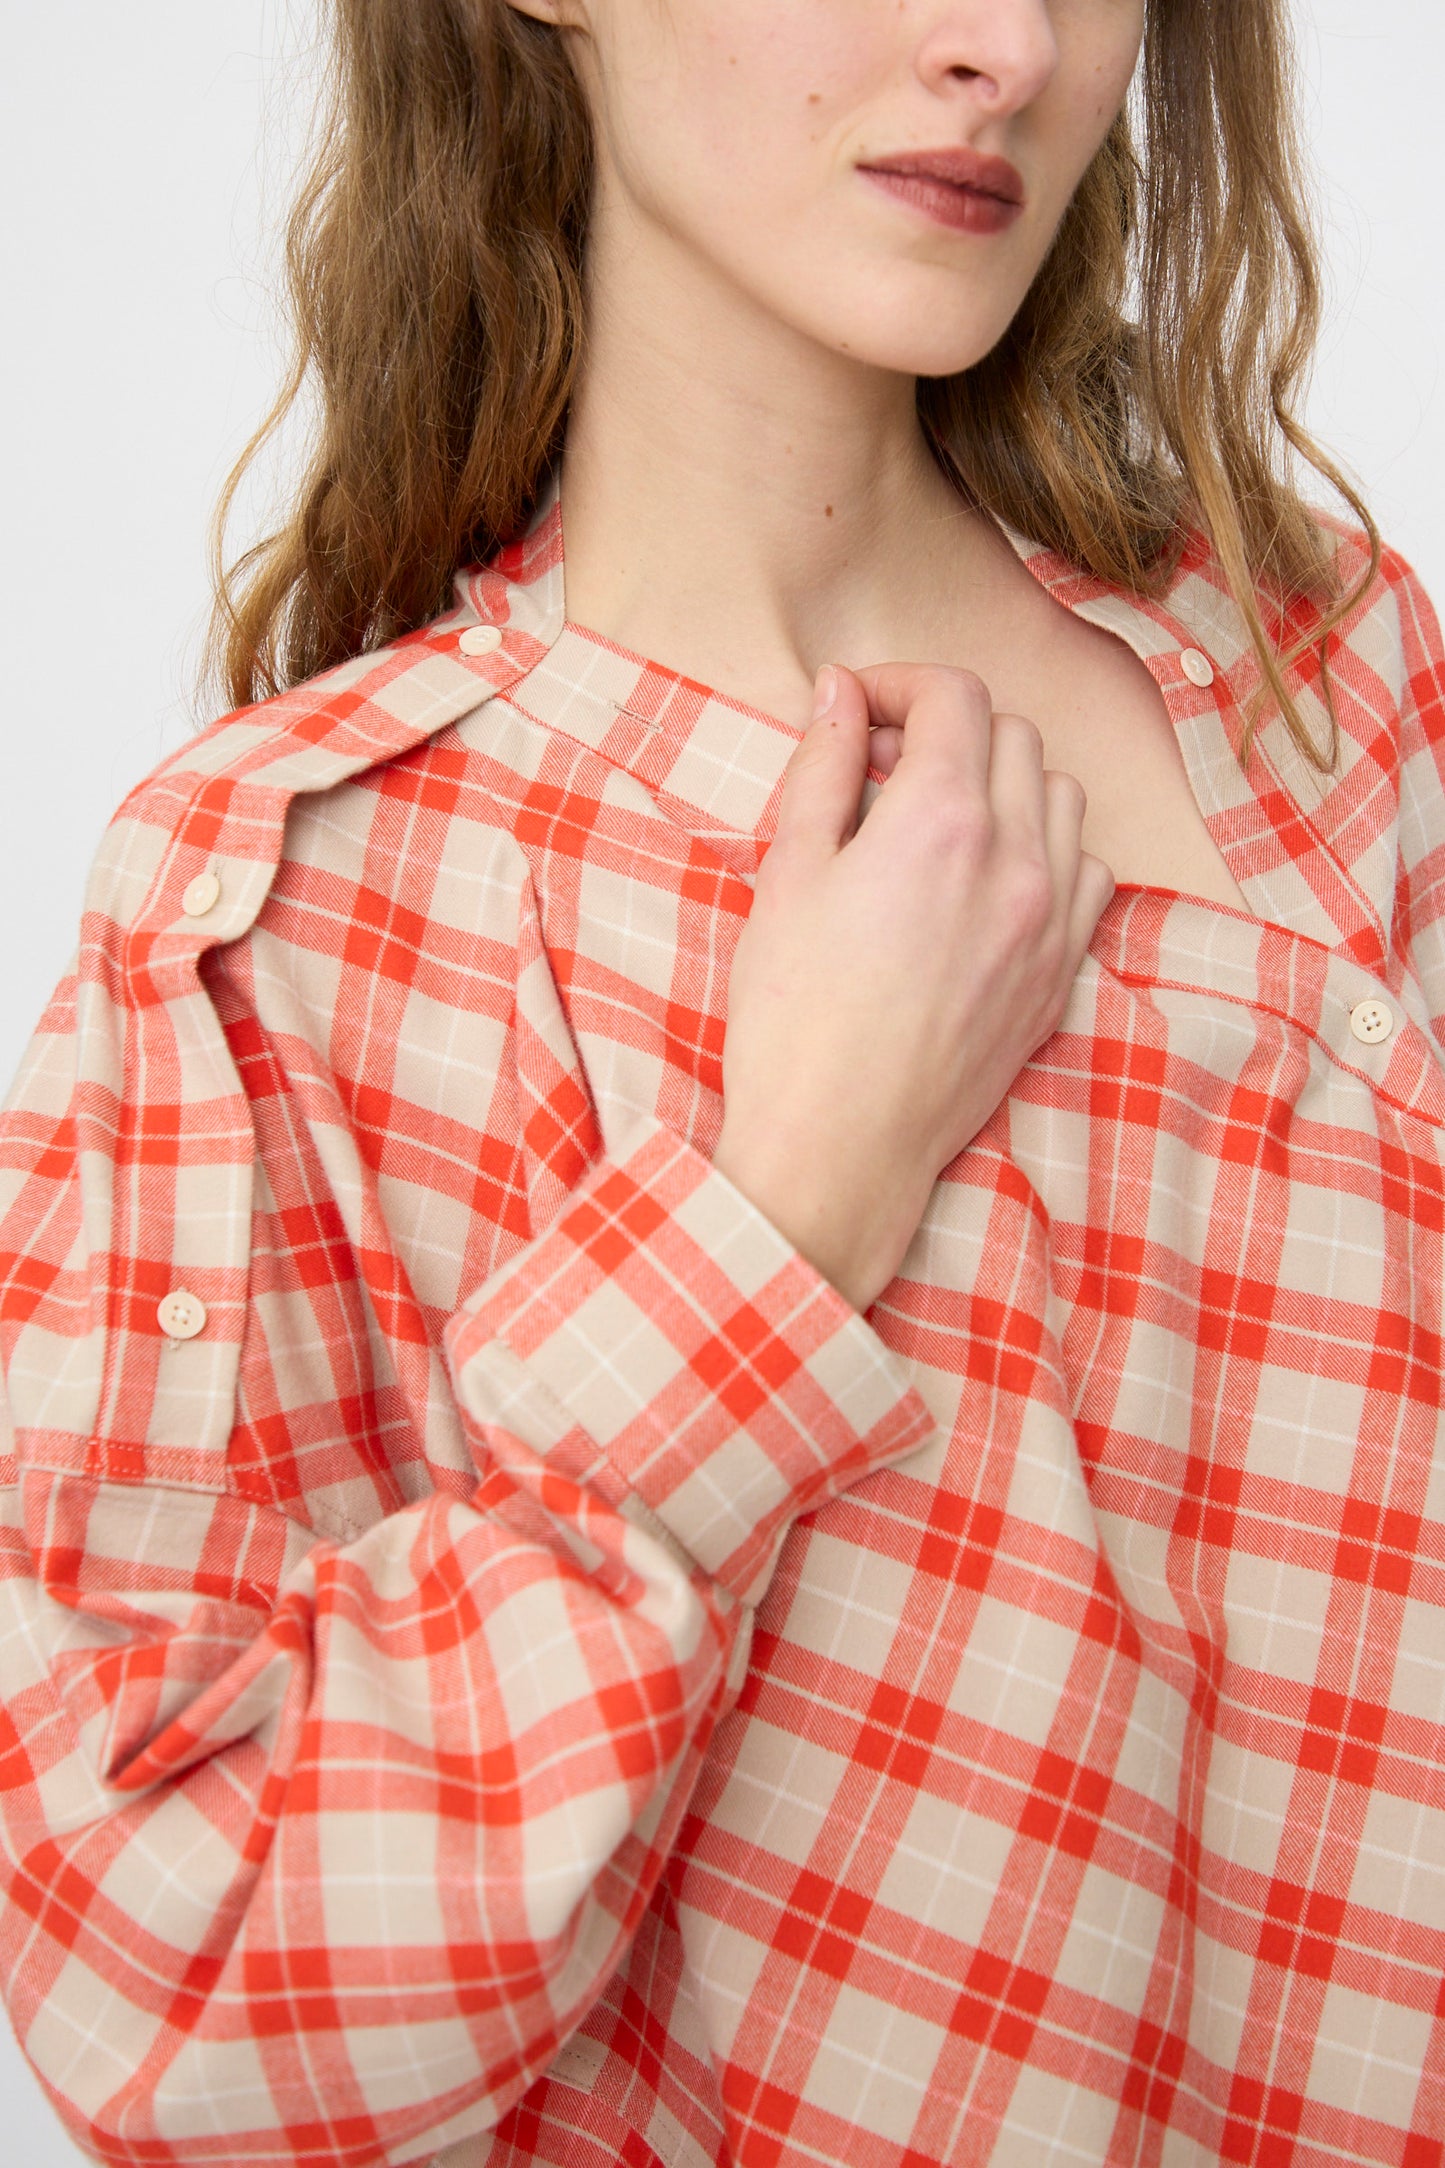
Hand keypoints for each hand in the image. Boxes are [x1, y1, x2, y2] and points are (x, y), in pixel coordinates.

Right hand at [712, 660, 1113, 1311]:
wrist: (840, 1146)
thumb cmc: (794, 1018)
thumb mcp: (787, 876)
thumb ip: (821, 769)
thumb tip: (840, 693)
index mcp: (942, 819)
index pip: (953, 696)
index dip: (899, 683)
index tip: (856, 712)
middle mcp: (1017, 858)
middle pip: (1013, 736)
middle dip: (948, 728)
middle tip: (881, 766)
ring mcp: (1052, 920)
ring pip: (1062, 797)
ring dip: (1005, 782)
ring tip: (937, 819)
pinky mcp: (1061, 975)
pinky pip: (1088, 874)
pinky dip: (1047, 850)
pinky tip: (988, 879)